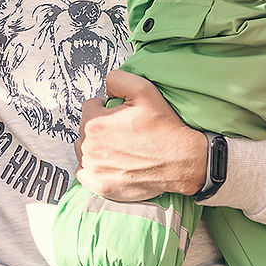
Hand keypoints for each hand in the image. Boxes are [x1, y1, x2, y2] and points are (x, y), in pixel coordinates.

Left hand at [74, 70, 206, 200]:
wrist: (182, 161)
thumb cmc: (164, 129)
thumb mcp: (144, 89)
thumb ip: (117, 79)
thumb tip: (106, 86)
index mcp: (95, 124)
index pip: (89, 106)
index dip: (106, 106)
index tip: (120, 114)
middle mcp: (90, 148)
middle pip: (85, 128)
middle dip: (100, 126)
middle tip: (123, 130)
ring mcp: (93, 170)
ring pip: (84, 150)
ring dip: (95, 146)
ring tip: (118, 146)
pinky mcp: (100, 186)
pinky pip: (85, 173)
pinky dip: (94, 167)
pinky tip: (111, 163)